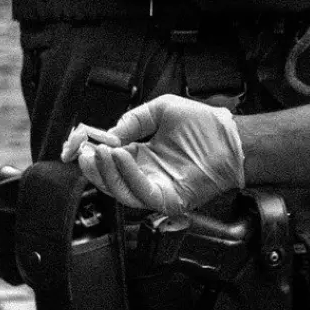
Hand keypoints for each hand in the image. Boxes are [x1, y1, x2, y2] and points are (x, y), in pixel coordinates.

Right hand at [60, 95, 245, 214]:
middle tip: (86, 150)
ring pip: (118, 189)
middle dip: (92, 166)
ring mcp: (153, 190)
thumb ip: (133, 120)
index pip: (105, 161)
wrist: (233, 139)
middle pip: (106, 179)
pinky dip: (127, 174)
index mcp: (139, 158)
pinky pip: (139, 191)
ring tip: (102, 150)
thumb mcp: (161, 110)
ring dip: (106, 170)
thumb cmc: (205, 126)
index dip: (89, 154)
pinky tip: (121, 156)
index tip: (76, 144)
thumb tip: (109, 134)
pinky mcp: (165, 200)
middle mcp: (143, 176)